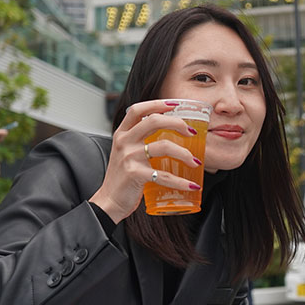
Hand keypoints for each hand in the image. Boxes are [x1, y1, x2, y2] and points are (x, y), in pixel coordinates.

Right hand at [90, 99, 202, 222]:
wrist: (109, 201)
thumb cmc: (122, 177)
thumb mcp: (126, 152)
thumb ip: (140, 140)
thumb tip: (169, 132)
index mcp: (122, 133)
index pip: (138, 110)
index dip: (157, 104)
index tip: (176, 104)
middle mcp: (124, 141)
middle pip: (154, 121)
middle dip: (177, 123)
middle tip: (191, 132)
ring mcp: (129, 157)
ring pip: (164, 146)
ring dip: (184, 154)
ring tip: (195, 162)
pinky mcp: (135, 174)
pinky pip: (164, 175)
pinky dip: (181, 181)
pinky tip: (192, 185)